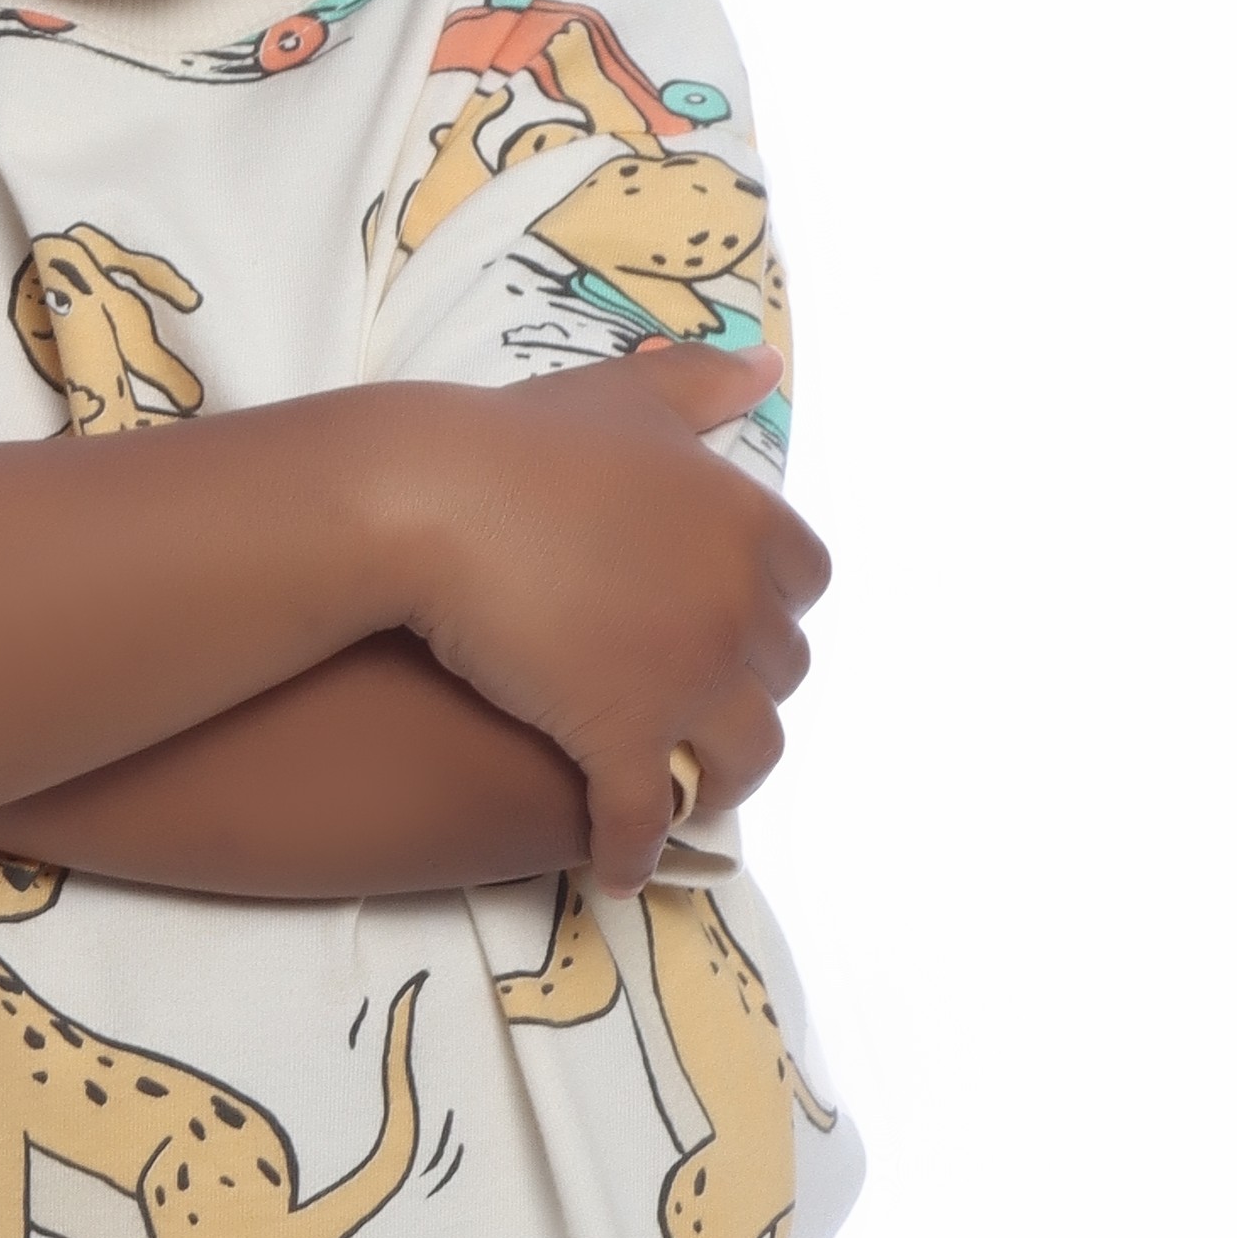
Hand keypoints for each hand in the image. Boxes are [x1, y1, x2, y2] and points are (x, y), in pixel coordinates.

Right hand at [394, 344, 827, 894]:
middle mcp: (737, 609)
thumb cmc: (519, 441)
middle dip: (746, 691)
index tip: (731, 617)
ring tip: (685, 790)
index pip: (807, 583)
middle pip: (780, 675)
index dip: (768, 606)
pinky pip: (646, 819)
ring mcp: (687, 682)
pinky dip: (636, 851)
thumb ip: (704, 383)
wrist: (430, 499)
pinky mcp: (622, 741)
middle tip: (700, 702)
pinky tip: (616, 869)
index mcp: (747, 525)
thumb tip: (768, 368)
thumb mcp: (628, 395)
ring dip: (718, 779)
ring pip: (742, 758)